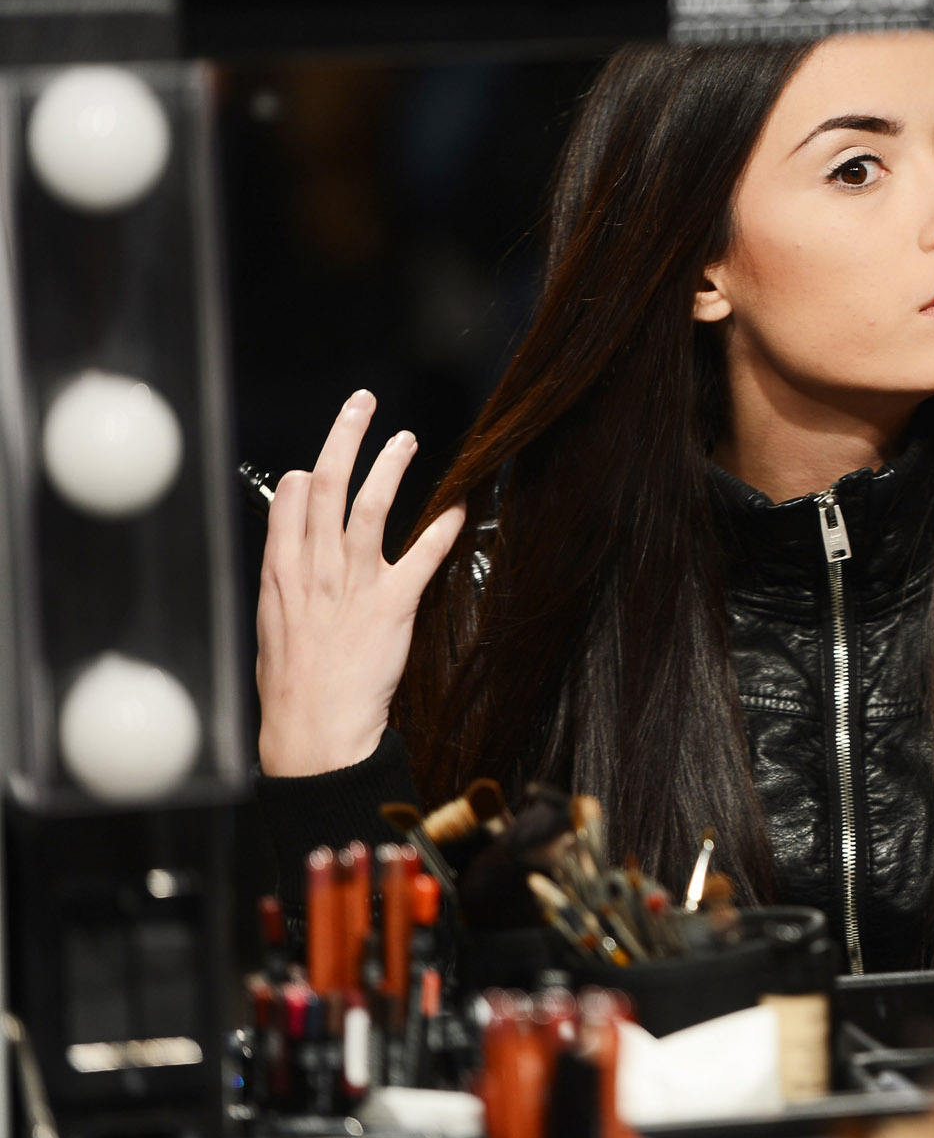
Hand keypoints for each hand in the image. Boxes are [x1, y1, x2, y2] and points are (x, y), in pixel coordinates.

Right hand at [255, 390, 466, 776]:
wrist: (313, 733)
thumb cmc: (291, 687)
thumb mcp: (269, 627)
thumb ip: (283, 582)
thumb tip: (291, 548)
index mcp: (280, 575)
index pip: (287, 502)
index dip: (303, 472)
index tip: (313, 459)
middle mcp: (315, 570)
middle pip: (327, 486)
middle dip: (345, 438)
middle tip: (361, 405)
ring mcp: (354, 585)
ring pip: (371, 506)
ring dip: (390, 466)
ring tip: (405, 439)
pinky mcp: (393, 606)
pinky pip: (422, 555)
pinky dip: (442, 527)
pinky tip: (459, 505)